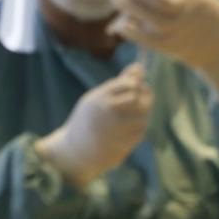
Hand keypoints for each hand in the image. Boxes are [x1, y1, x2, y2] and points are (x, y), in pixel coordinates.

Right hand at [35, 63, 151, 188]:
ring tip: (131, 115)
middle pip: (139, 99)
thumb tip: (140, 67)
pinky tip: (127, 130)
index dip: (136, 83)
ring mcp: (114, 131)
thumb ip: (120, 83)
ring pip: (142, 117)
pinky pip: (140, 132)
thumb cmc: (89, 119)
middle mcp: (106, 114)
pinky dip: (137, 129)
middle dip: (144, 96)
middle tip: (141, 98)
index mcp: (99, 99)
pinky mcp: (121, 145)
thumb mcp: (97, 98)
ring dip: (140, 115)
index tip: (135, 86)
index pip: (129, 84)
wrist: (74, 151)